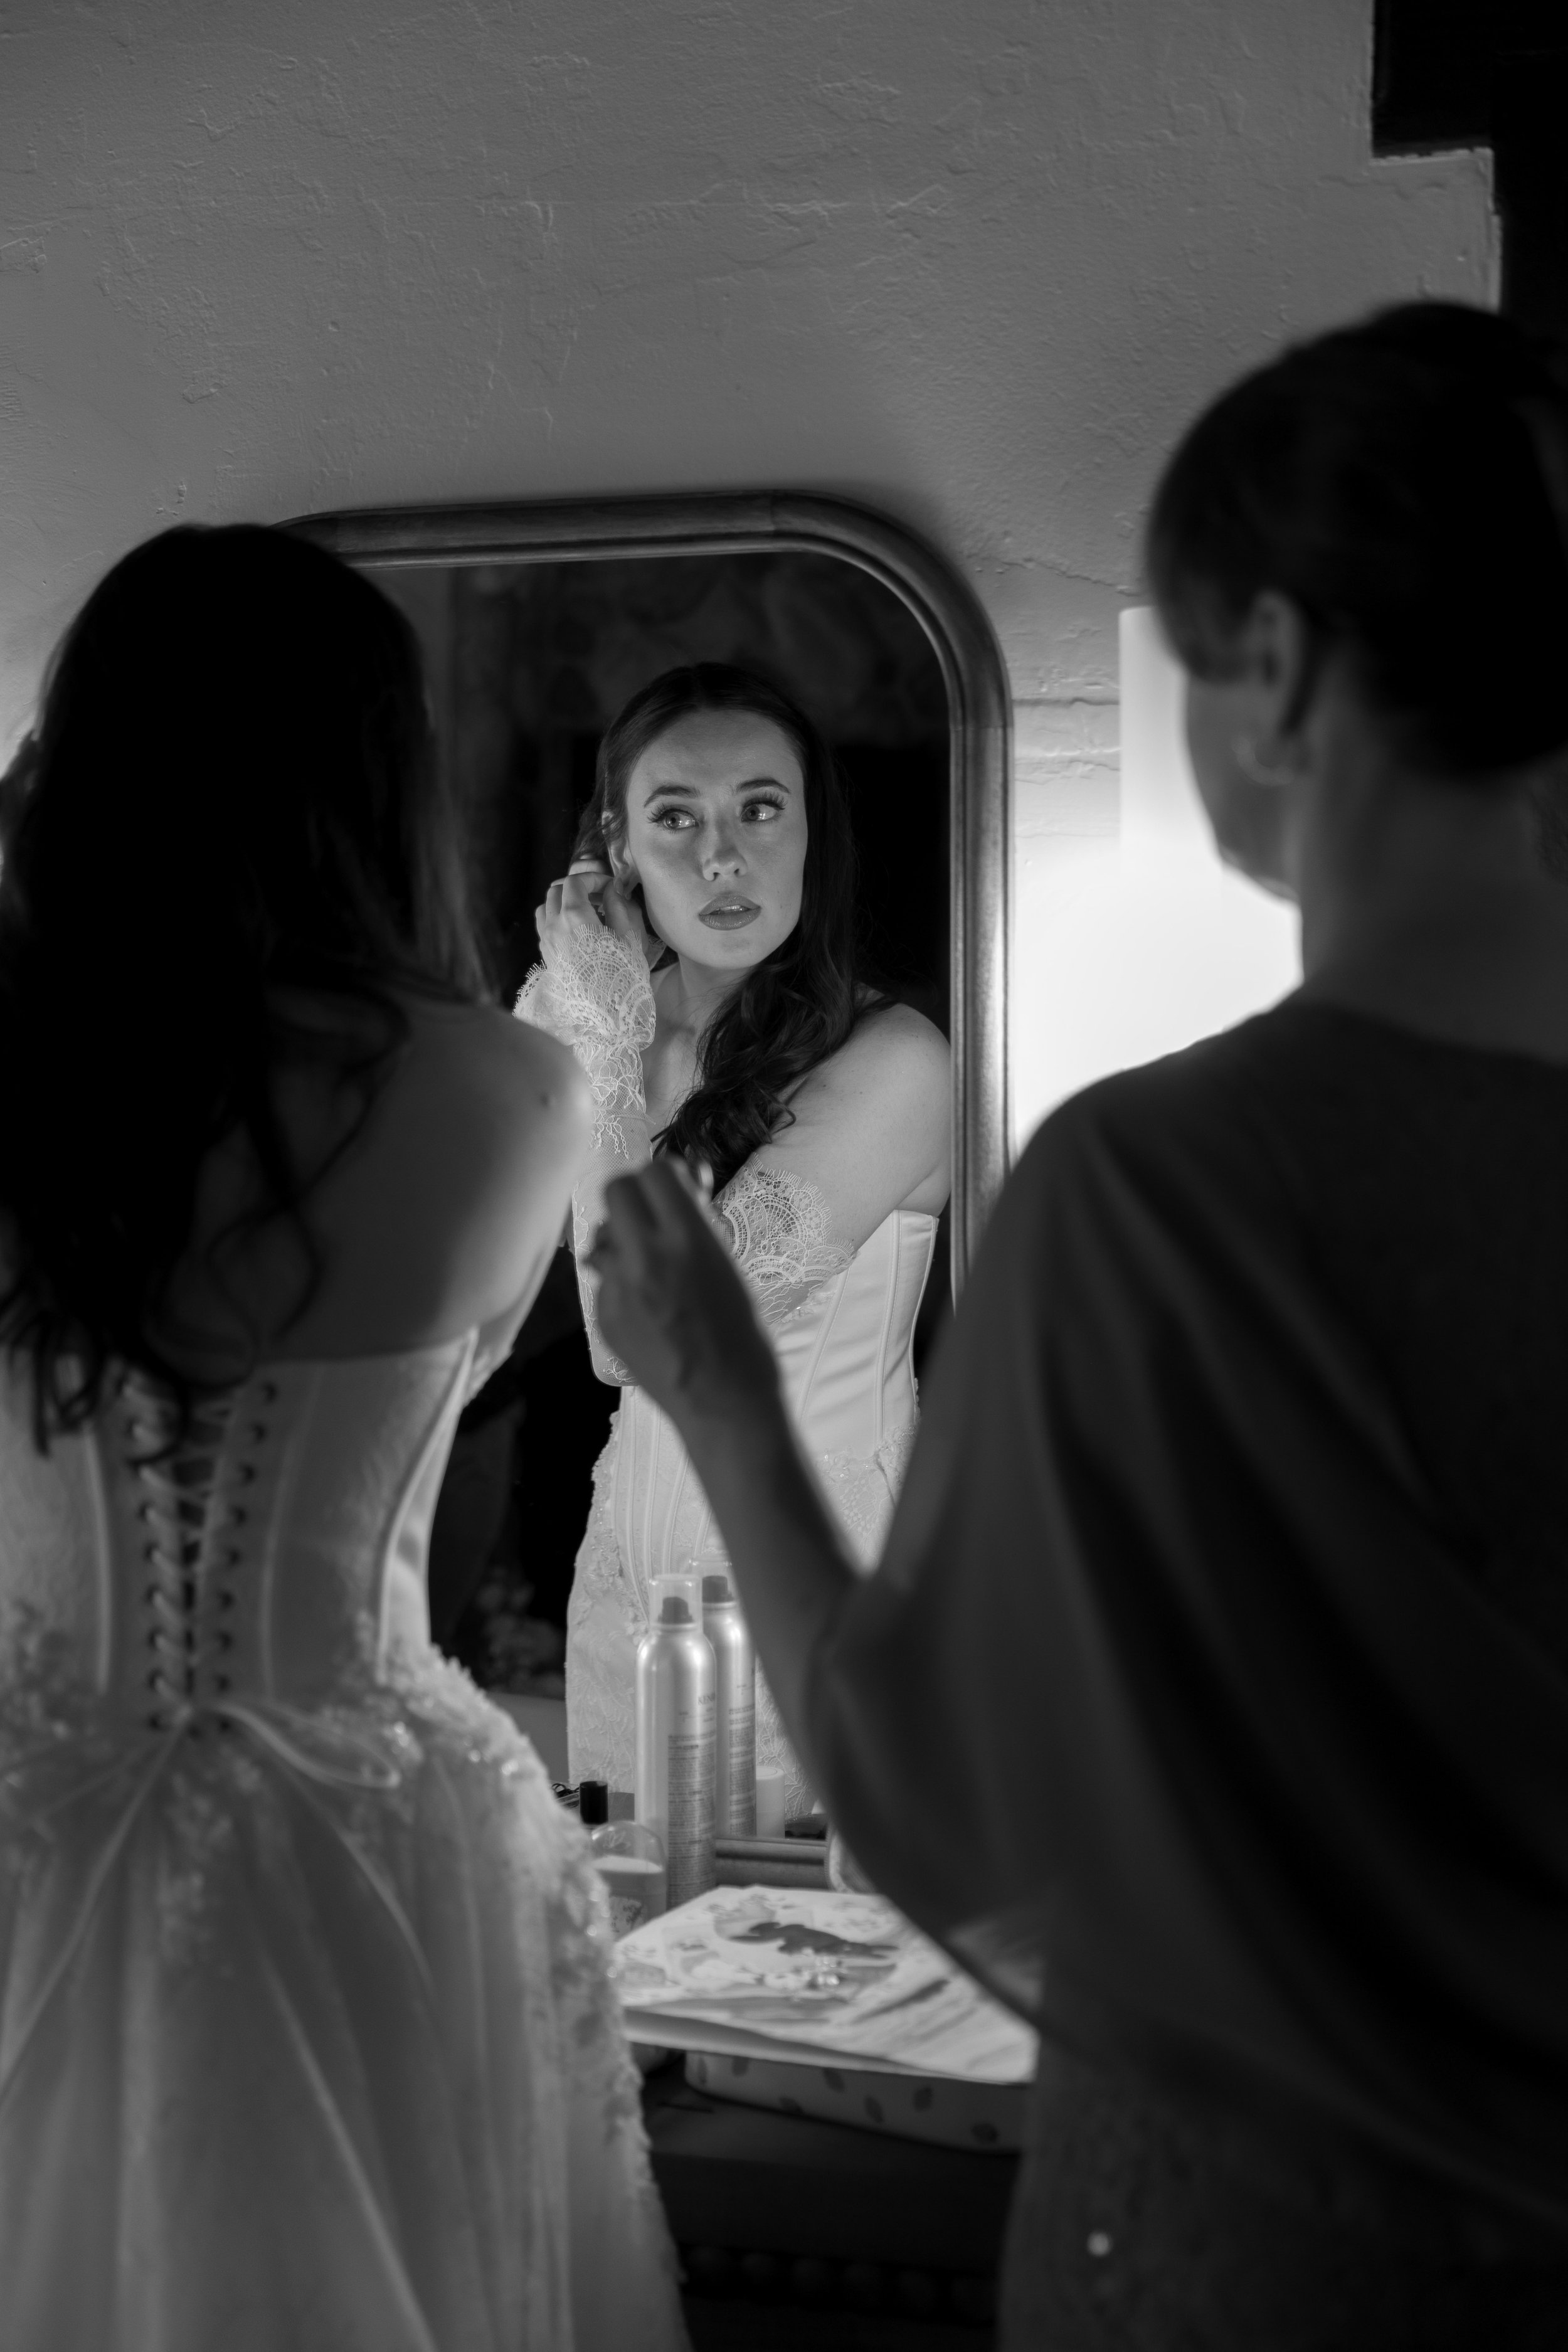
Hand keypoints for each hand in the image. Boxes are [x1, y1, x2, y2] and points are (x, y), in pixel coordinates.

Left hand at [536, 868, 652, 964]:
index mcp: (575, 916)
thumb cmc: (621, 974)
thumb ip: (618, 906)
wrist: (603, 1013)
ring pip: (545, 907)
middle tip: (599, 897)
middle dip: (577, 887)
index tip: (609, 886)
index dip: (593, 877)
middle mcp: (554, 924)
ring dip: (563, 902)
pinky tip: (575, 930)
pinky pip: (543, 926)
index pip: (574, 881)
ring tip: (584, 911)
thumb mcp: (628, 937)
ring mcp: (546, 940)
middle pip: (556, 890)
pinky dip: (556, 918)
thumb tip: (611, 889)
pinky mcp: (546, 954)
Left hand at [588, 1161, 779, 1426]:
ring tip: (650, 1263)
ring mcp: (619, 1289)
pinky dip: (622, 1281)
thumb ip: (697, 1223)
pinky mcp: (604, 1318)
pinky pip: (604, 1279)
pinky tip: (648, 1305)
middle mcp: (647, 1258)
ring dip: (623, 1238)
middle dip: (636, 1197)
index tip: (679, 1193)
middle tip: (657, 1218)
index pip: (655, 1172)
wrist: (724, 1403)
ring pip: (603, 1236)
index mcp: (689, 1240)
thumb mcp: (728, 1266)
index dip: (667, 1178)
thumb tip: (683, 1183)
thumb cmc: (742, 1336)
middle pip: (616, 1190)